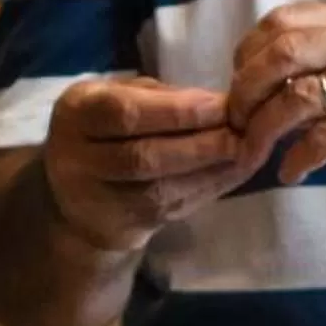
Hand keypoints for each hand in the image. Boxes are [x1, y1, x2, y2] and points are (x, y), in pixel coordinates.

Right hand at [40, 77, 263, 255]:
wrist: (78, 195)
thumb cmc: (106, 129)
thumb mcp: (117, 96)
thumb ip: (159, 96)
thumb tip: (216, 103)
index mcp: (75, 114)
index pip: (125, 114)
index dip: (177, 111)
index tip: (221, 104)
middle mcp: (78, 161)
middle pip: (144, 156)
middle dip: (202, 143)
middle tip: (245, 129)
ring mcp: (100, 202)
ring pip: (162, 189)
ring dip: (213, 170)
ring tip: (250, 150)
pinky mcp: (127, 228)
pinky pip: (175, 207)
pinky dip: (212, 188)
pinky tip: (238, 171)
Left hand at [224, 3, 325, 197]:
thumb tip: (257, 74)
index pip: (282, 22)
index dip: (247, 54)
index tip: (238, 86)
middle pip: (282, 54)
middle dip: (245, 92)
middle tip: (235, 123)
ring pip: (297, 98)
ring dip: (262, 130)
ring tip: (254, 153)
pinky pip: (325, 140)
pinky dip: (298, 159)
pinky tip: (291, 173)